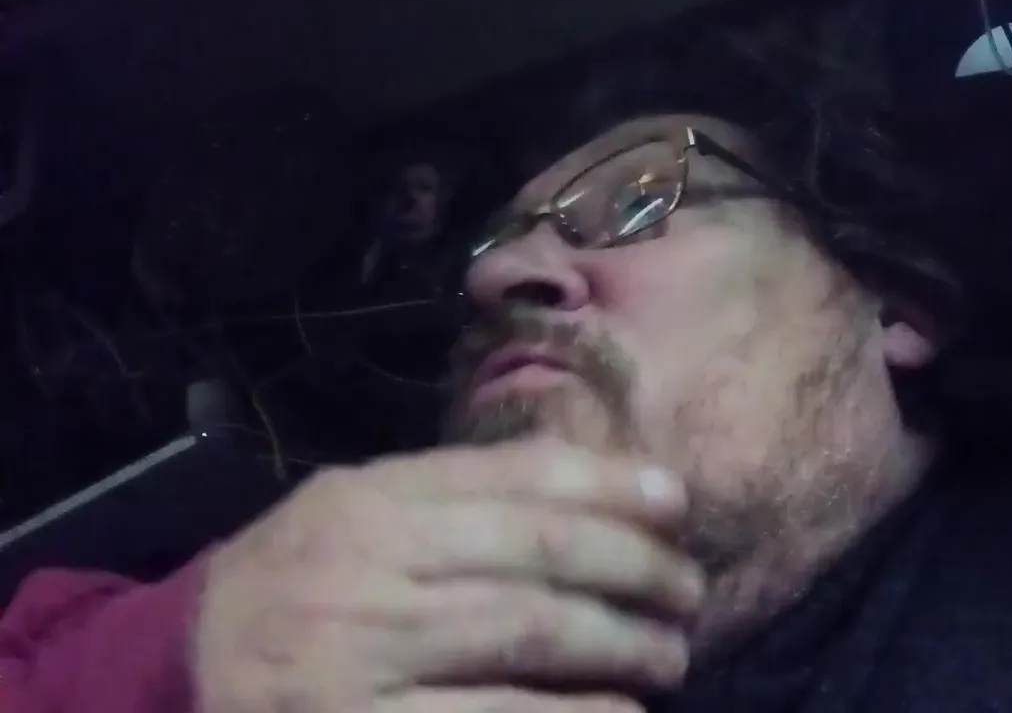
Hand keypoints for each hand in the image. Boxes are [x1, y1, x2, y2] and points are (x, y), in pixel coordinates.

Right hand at [192, 438, 702, 712]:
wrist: (183, 669)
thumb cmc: (293, 579)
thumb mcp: (353, 508)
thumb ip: (451, 492)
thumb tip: (587, 482)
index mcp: (369, 502)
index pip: (514, 479)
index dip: (608, 485)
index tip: (676, 500)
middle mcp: (366, 570)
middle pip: (538, 558)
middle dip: (636, 572)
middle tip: (691, 591)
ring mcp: (360, 659)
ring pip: (526, 637)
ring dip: (621, 647)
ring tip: (670, 654)